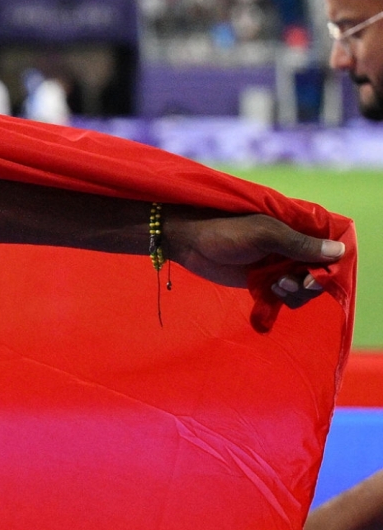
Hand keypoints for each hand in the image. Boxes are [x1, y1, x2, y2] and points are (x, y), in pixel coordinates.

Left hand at [161, 212, 343, 307]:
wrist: (189, 242)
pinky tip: (270, 296)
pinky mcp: (263, 282)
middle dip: (312, 281)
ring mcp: (278, 266)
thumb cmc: (226, 230)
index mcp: (298, 229)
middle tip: (295, 282)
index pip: (329, 247)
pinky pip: (283, 296)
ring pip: (303, 287)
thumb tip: (339, 251)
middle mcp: (293, 248)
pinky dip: (282, 300)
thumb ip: (300, 244)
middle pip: (319, 272)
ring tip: (277, 285)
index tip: (317, 273)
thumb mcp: (265, 235)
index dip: (330, 264)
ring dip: (296, 292)